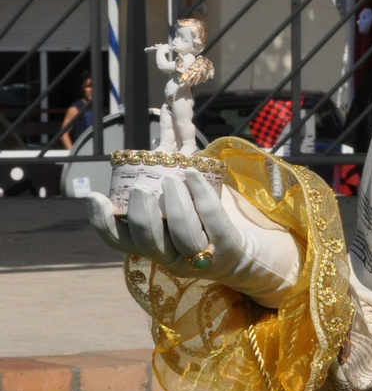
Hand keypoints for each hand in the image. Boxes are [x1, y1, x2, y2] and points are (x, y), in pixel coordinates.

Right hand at [88, 168, 300, 306]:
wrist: (257, 253)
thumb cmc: (212, 223)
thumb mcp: (181, 208)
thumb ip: (164, 183)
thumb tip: (158, 131)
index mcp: (155, 248)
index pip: (119, 242)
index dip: (103, 222)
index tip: (95, 196)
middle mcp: (173, 259)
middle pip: (147, 242)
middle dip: (141, 214)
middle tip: (142, 188)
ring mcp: (202, 257)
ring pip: (181, 235)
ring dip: (174, 205)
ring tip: (172, 180)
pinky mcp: (229, 248)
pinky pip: (212, 222)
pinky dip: (201, 197)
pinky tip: (194, 175)